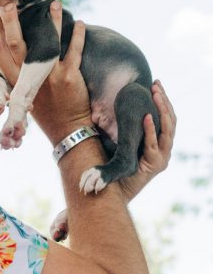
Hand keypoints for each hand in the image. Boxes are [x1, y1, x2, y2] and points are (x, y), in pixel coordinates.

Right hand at [0, 1, 91, 144]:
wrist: (67, 130)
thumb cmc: (44, 110)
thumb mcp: (24, 95)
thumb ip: (18, 75)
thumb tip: (13, 51)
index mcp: (16, 81)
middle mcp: (28, 77)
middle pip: (15, 44)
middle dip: (10, 21)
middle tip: (9, 3)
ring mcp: (48, 76)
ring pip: (46, 42)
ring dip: (50, 21)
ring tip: (54, 3)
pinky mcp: (68, 77)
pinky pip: (74, 50)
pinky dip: (76, 35)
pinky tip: (78, 22)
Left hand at [120, 80, 175, 201]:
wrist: (114, 190)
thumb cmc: (115, 164)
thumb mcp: (118, 138)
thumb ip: (117, 125)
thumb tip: (103, 106)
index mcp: (158, 140)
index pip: (165, 116)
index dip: (162, 100)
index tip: (155, 84)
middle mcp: (163, 147)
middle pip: (170, 120)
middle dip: (164, 101)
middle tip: (157, 85)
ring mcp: (162, 156)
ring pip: (168, 130)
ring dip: (162, 110)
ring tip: (156, 95)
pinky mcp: (155, 165)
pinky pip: (154, 144)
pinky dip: (151, 130)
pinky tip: (147, 117)